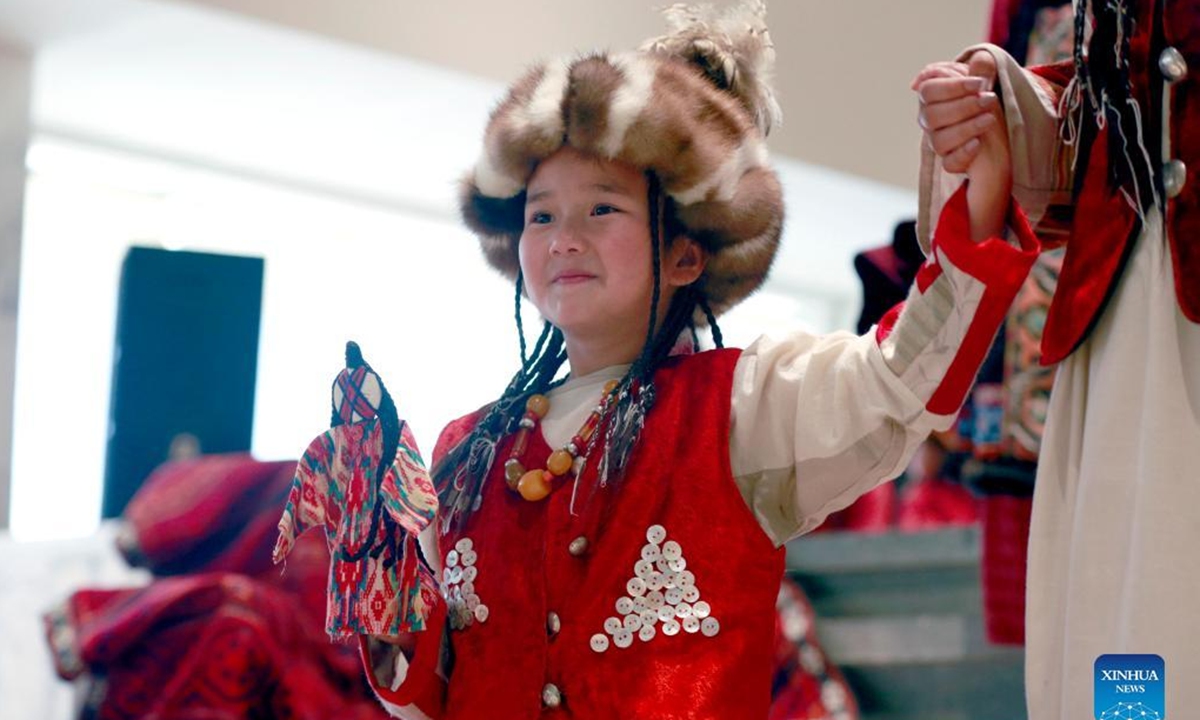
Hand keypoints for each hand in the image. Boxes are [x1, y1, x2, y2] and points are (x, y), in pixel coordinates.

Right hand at [913, 52, 1011, 239]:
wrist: (1007, 124)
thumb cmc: (990, 96)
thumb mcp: (990, 76)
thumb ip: (984, 66)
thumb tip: (977, 59)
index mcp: (933, 95)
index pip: (928, 91)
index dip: (953, 87)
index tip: (979, 84)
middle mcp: (930, 119)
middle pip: (931, 116)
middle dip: (963, 106)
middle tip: (988, 100)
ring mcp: (939, 141)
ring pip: (938, 141)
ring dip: (966, 128)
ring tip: (989, 119)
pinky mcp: (952, 161)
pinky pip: (949, 163)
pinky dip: (963, 153)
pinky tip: (977, 143)